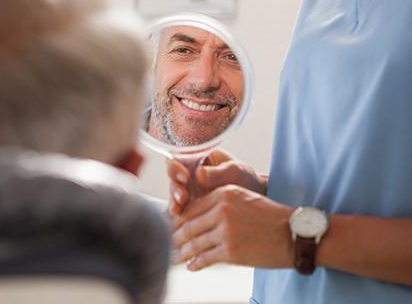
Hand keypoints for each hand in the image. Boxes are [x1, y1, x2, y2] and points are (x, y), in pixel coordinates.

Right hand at [167, 149, 267, 215]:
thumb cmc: (246, 179)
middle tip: (182, 197)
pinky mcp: (191, 205)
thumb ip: (218, 172)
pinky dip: (179, 214)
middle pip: (173, 177)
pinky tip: (179, 218)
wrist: (254, 199)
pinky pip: (180, 208)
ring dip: (174, 202)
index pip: (179, 157)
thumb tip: (199, 174)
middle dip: (175, 188)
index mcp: (198, 157)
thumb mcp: (235, 171)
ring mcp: (189, 189)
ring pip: (174, 194)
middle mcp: (190, 172)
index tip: (185, 176)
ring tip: (179, 210)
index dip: (177, 167)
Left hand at [172, 185, 292, 270]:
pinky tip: (191, 266)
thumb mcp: (244, 199)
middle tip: (166, 243)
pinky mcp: (231, 251)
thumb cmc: (270, 217)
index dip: (177, 219)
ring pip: (194, 243)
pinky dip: (196, 263)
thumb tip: (197, 217)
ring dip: (181, 252)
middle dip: (174, 236)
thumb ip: (220, 204)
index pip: (192, 207)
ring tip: (173, 257)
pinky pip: (205, 258)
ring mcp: (225, 231)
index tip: (169, 226)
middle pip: (188, 225)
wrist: (294, 234)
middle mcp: (222, 210)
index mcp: (224, 193)